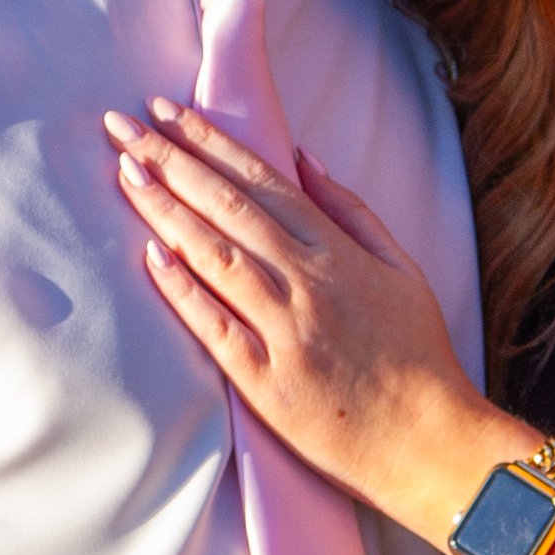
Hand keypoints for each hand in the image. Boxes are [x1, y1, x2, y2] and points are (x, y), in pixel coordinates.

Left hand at [107, 101, 507, 535]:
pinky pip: (217, 328)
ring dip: (166, 210)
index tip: (164, 111)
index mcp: (338, 252)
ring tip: (125, 171)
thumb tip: (304, 156)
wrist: (435, 443)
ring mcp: (287, 332)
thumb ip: (352, 211)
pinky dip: (183, 291)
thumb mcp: (403, 270)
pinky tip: (150, 256)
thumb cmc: (420, 358)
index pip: (261, 180)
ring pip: (215, 256)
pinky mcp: (268, 384)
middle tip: (119, 125)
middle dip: (170, 159)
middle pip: (228, 207)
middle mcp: (309, 283)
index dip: (209, 141)